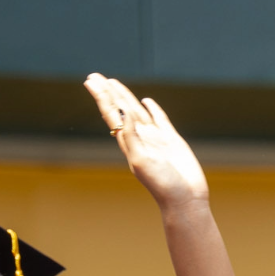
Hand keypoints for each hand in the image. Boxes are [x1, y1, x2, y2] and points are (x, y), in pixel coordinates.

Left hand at [85, 74, 209, 207]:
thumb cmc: (162, 184)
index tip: (90, 81)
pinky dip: (153, 108)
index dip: (101, 97)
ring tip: (113, 82)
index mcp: (128, 142)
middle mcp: (139, 138)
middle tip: (94, 76)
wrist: (185, 199)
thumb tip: (119, 111)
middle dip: (107, 92)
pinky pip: (159, 119)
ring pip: (136, 110)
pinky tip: (146, 101)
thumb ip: (130, 136)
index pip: (111, 113)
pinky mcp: (171, 140)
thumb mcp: (141, 160)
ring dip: (124, 97)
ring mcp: (155, 138)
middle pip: (119, 108)